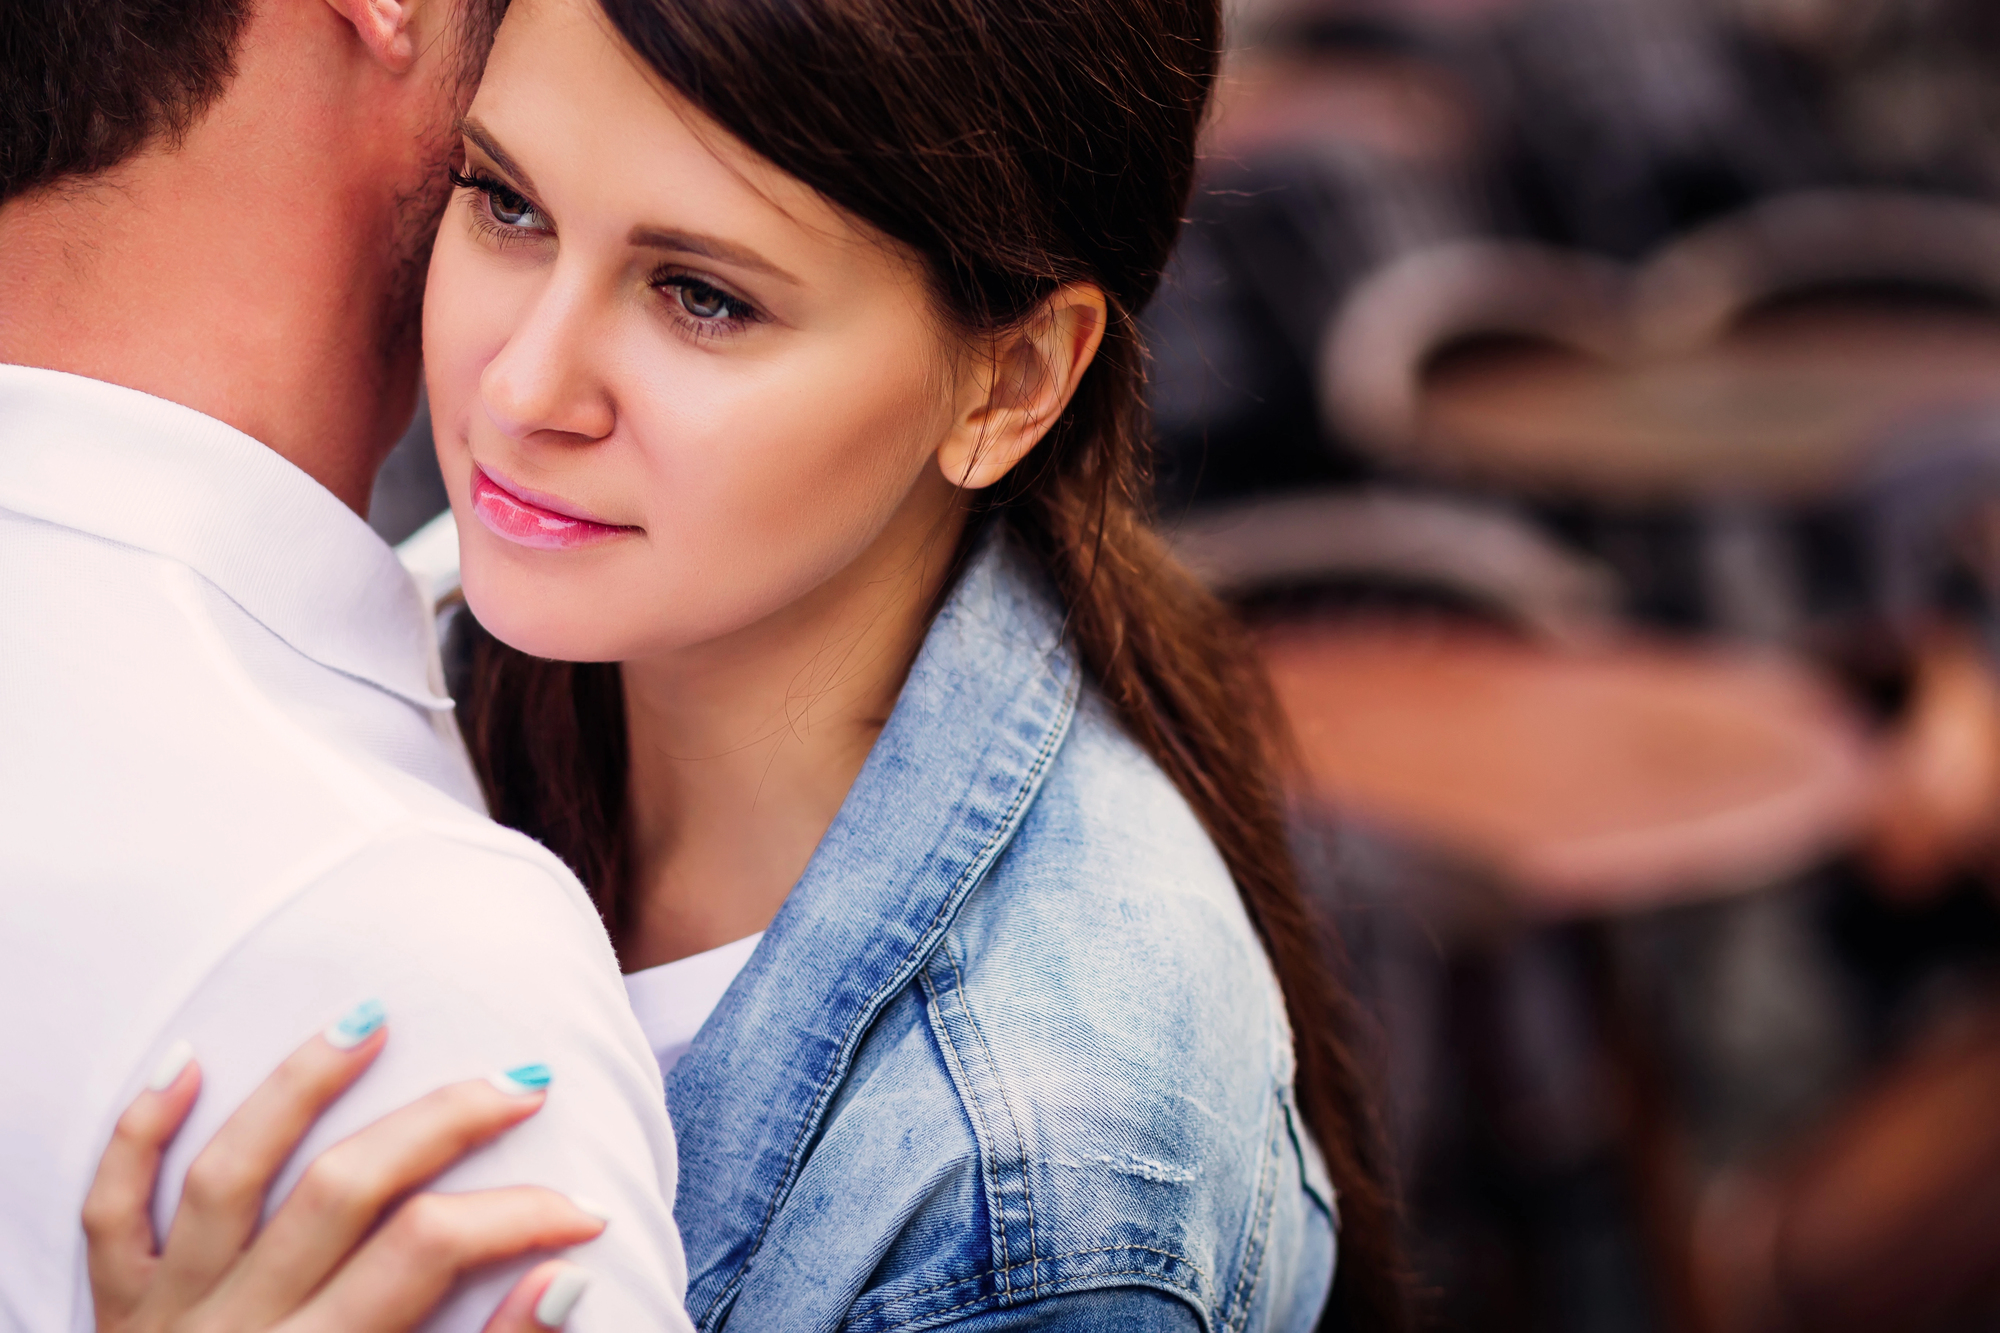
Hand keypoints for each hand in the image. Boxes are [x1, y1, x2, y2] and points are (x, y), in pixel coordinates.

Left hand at [85, 1012, 606, 1331]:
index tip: (583, 1210)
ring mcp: (168, 1314)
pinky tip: (188, 1059)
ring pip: (230, 1173)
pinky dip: (139, 1132)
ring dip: (299, 1087)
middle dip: (443, 1122)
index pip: (428, 1252)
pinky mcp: (116, 1308)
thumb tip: (566, 1282)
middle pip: (343, 1189)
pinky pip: (111, 1210)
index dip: (519, 1219)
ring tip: (370, 1021)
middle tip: (523, 1081)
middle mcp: (240, 1330)